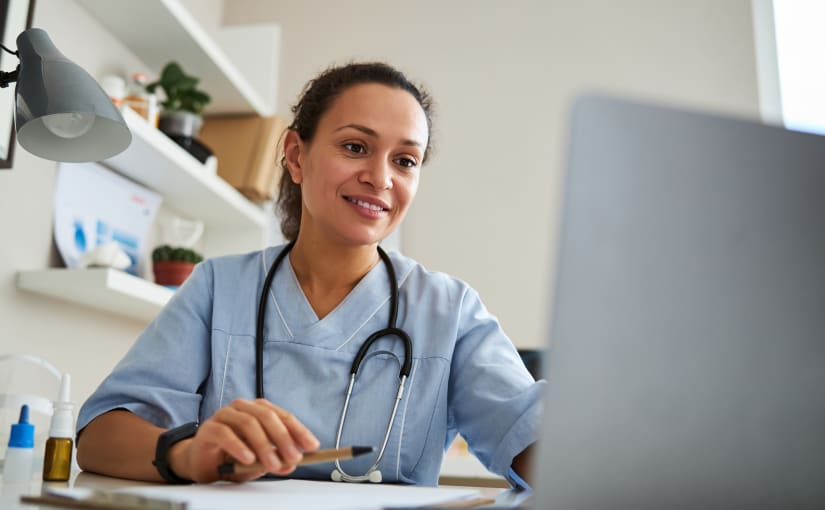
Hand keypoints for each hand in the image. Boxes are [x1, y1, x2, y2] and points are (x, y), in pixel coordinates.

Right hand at [168, 398, 319, 482]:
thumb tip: (292, 463)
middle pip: (268, 416)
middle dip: (284, 438)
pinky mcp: (209, 428)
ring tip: (272, 464)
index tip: (312, 445)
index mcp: (259, 410)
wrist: (202, 462)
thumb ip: (276, 460)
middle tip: (294, 457)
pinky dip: (239, 446)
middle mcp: (243, 408)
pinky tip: (248, 458)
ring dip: (264, 445)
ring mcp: (225, 415)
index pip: (284, 416)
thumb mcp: (260, 461)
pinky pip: (226, 434)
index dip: (299, 430)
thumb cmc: (233, 457)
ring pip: (249, 423)